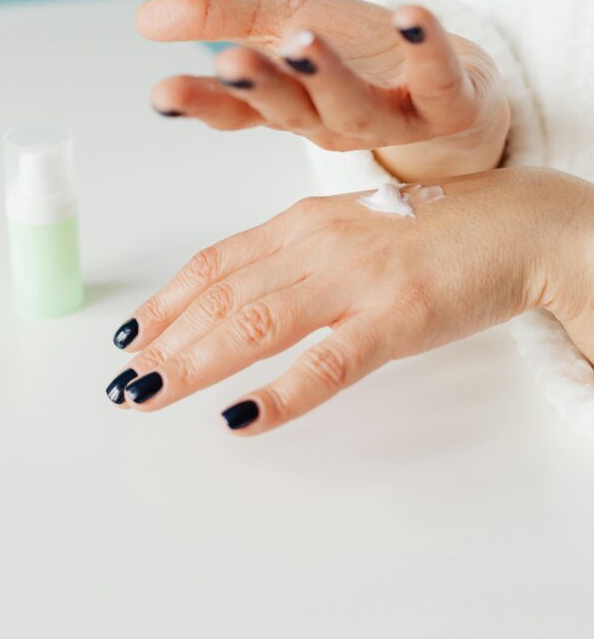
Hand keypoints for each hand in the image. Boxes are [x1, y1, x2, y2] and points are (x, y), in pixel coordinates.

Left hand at [106, 167, 593, 433]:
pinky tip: (243, 418)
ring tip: (151, 394)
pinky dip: (281, 392)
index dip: (166, 301)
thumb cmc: (430, 230)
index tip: (132, 336)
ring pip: (257, 322)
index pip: (215, 262)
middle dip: (165, 341)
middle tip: (125, 381)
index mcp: (302, 220)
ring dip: (196, 362)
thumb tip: (238, 295)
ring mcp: (355, 278)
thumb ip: (294, 256)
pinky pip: (328, 361)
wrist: (513, 223)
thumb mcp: (348, 229)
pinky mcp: (396, 316)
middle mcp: (317, 241)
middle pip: (223, 295)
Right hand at [137, 0, 509, 181]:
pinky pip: (437, 80)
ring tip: (304, 40)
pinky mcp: (447, 104)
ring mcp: (391, 117)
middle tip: (233, 63)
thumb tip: (145, 18)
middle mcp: (333, 120)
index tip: (162, 93)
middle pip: (291, 110)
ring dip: (327, 75)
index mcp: (291, 106)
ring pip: (354, 106)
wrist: (455, 92)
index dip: (202, 104)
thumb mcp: (285, 28)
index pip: (237, 110)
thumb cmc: (362, 59)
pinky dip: (427, 48)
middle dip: (262, 87)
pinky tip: (411, 14)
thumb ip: (223, 21)